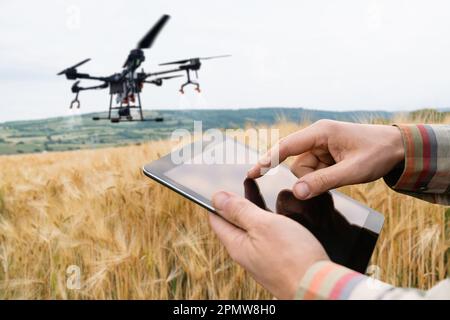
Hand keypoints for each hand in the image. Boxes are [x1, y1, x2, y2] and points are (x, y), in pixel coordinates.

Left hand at [209, 191, 328, 298]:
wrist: (318, 287)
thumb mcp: (263, 225)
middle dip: (238, 204)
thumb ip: (240, 211)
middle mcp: (246, 255)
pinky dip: (268, 223)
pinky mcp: (277, 262)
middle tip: (244, 185)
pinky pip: (267, 238)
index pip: (216, 219)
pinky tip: (278, 217)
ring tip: (260, 194)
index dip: (219, 201)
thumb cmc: (292, 257)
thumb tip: (216, 198)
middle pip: (234, 224)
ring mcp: (261, 259)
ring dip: (254, 212)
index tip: (224, 186)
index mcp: (236, 245)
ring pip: (252, 230)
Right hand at [247, 120, 403, 198]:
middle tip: (337, 176)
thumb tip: (297, 192)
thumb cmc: (378, 152)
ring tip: (343, 173)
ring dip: (319, 178)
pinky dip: (324, 177)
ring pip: (304, 170)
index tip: (252, 173)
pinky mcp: (325, 153)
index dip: (267, 160)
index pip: (285, 147)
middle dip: (310, 177)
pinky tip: (341, 173)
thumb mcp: (352, 170)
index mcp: (320, 132)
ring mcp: (321, 145)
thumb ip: (323, 182)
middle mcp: (317, 136)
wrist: (398, 147)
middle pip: (296, 164)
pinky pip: (314, 170)